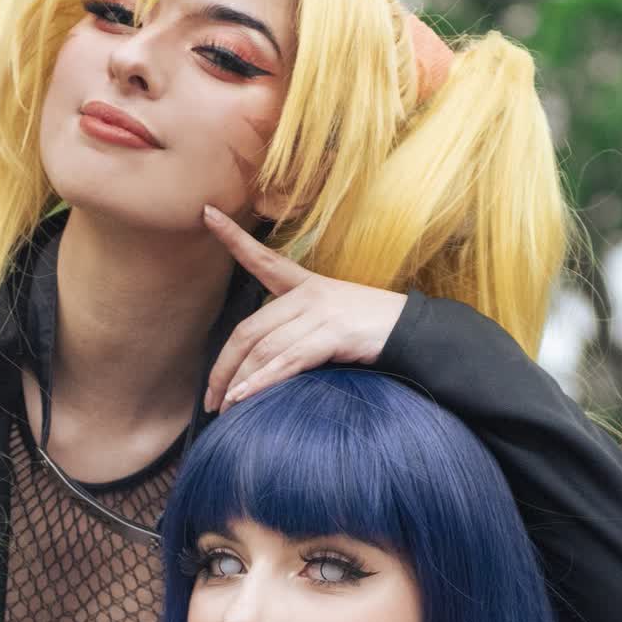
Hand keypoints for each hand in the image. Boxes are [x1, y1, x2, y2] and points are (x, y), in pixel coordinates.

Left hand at [202, 206, 406, 412]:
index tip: (207, 214)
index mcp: (305, 284)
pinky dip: (261, 383)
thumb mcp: (331, 316)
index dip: (233, 237)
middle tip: (207, 397)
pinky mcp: (334, 335)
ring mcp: (321, 313)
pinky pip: (288, 361)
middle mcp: (308, 295)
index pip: (262, 259)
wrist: (414, 332)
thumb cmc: (370, 329)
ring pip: (264, 349)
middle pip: (249, 329)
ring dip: (238, 383)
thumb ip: (296, 329)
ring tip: (222, 408)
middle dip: (223, 366)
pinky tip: (243, 398)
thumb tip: (258, 362)